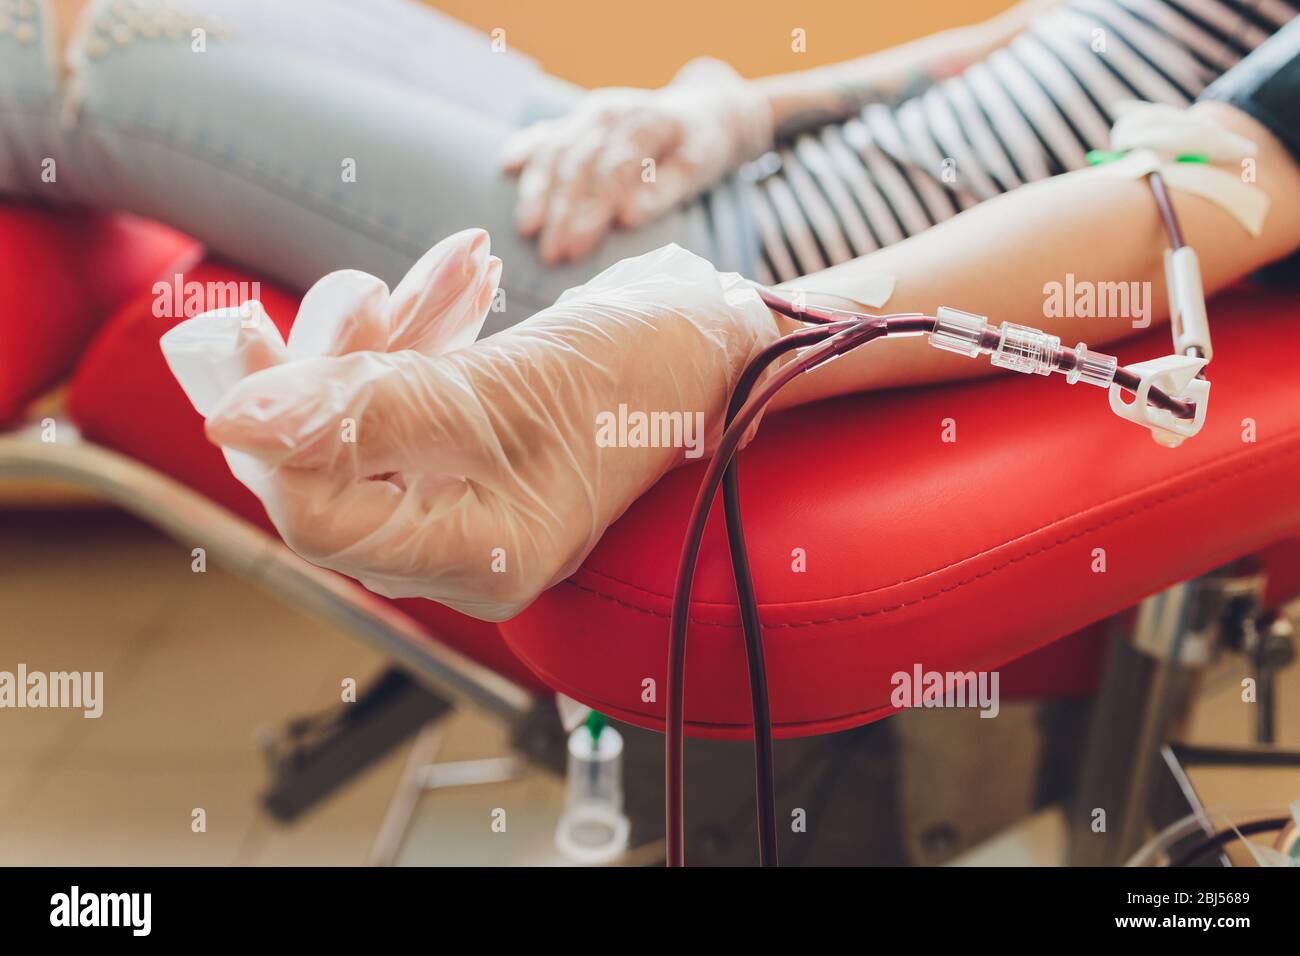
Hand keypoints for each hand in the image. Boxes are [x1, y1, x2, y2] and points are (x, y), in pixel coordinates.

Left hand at [167, 239, 780, 620]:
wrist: (714, 339)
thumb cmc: (636, 377)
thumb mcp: (495, 392)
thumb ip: (361, 410)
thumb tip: (230, 420)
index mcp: (476, 558)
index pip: (321, 521)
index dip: (271, 437)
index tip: (240, 341)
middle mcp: (463, 539)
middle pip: (333, 464)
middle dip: (333, 366)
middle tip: (357, 293)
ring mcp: (469, 489)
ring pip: (370, 415)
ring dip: (386, 333)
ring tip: (447, 272)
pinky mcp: (475, 441)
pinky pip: (413, 389)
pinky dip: (425, 330)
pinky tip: (465, 275)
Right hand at [501, 58, 771, 264]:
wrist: (699, 110)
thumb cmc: (700, 147)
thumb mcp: (700, 166)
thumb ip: (667, 190)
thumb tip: (628, 218)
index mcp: (647, 122)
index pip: (615, 166)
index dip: (594, 208)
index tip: (578, 248)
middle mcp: (612, 112)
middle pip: (579, 162)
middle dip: (562, 211)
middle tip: (552, 255)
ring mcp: (590, 113)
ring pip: (556, 148)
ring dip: (538, 191)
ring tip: (527, 231)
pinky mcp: (576, 119)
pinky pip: (545, 132)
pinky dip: (525, 148)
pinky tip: (505, 166)